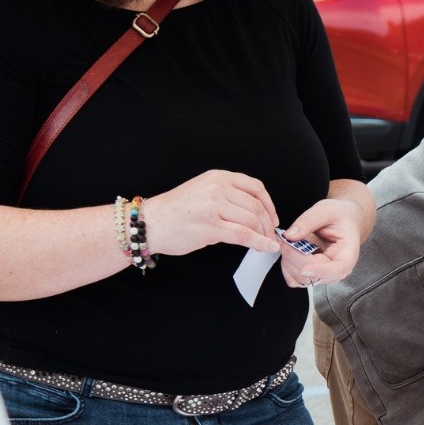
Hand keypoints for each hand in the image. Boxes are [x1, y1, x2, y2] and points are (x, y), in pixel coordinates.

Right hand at [143, 170, 278, 256]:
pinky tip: (267, 248)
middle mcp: (217, 188)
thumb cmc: (176, 210)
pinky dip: (260, 242)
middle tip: (271, 235)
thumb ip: (228, 195)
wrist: (150, 222)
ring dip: (265, 234)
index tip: (273, 218)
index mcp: (218, 177)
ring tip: (267, 243)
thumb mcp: (204, 191)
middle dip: (268, 224)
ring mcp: (214, 207)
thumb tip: (255, 211)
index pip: (256, 187)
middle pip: (256, 206)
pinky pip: (244, 235)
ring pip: (252, 221)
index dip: (269, 205)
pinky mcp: (210, 226)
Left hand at [277, 198, 370, 288]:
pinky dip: (287, 267)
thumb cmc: (339, 216)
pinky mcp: (312, 275)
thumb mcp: (326, 210)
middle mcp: (338, 268)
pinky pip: (295, 279)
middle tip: (284, 240)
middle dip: (295, 258)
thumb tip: (290, 236)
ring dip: (289, 262)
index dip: (321, 271)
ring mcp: (324, 274)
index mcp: (348, 252)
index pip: (339, 268)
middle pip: (315, 275)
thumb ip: (308, 221)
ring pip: (301, 279)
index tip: (304, 268)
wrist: (342, 221)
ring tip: (287, 243)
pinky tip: (289, 252)